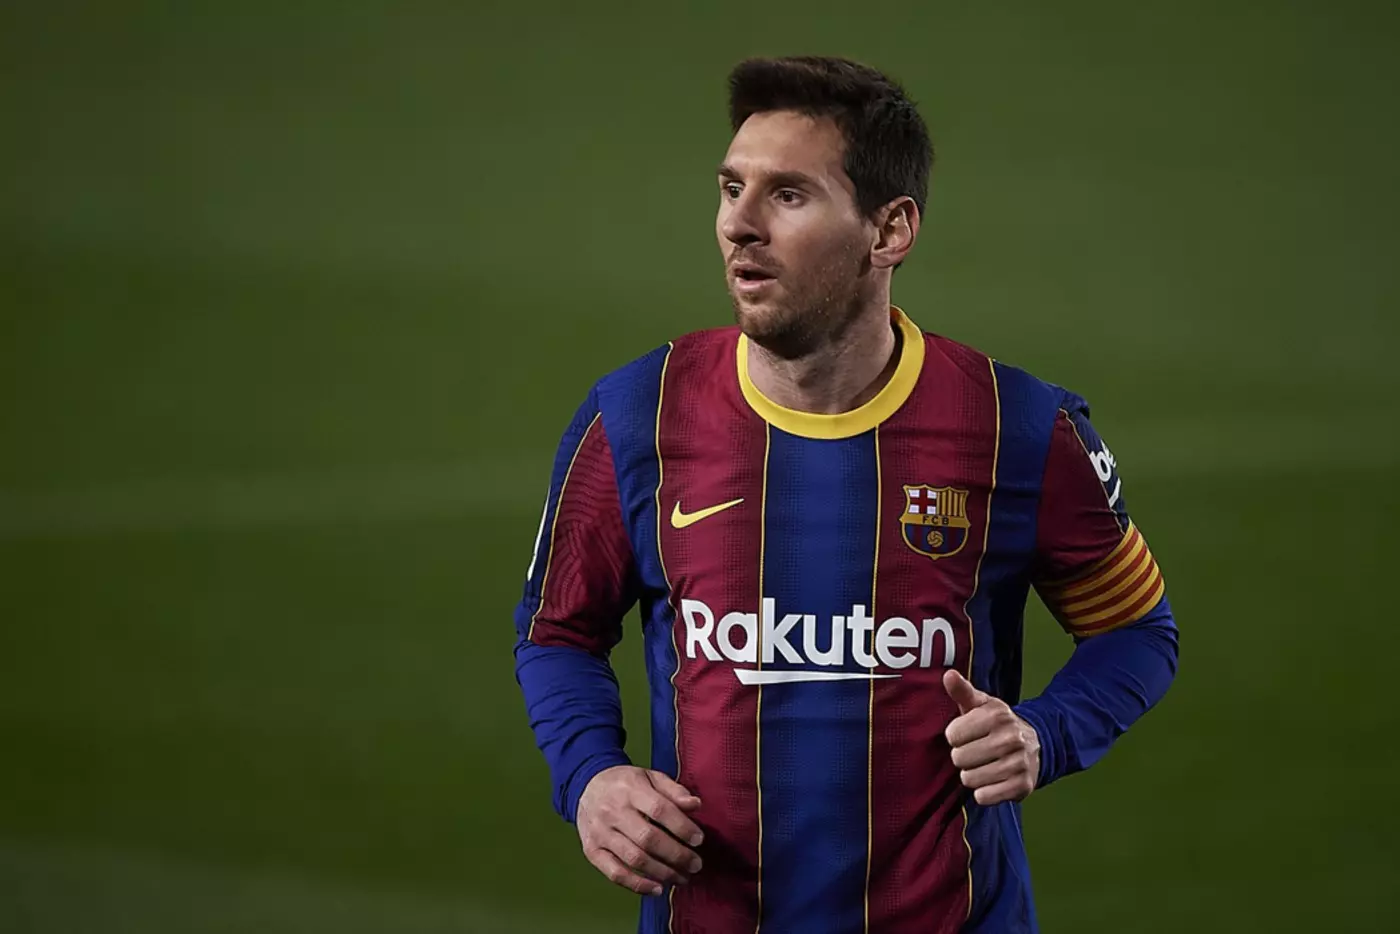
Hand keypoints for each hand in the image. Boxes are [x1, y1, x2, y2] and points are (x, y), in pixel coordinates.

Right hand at [576, 765, 703, 896]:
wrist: (586, 785)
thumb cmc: (626, 783)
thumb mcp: (650, 776)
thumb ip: (674, 790)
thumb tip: (696, 805)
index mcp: (630, 789)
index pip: (659, 809)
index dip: (681, 827)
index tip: (698, 839)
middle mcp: (612, 811)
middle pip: (648, 839)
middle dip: (677, 855)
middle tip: (696, 864)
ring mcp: (600, 833)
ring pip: (634, 859)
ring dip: (663, 873)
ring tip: (682, 878)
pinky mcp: (592, 851)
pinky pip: (615, 873)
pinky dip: (638, 885)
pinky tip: (658, 888)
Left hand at [943, 669, 1040, 805]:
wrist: (1035, 745)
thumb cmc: (996, 725)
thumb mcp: (980, 705)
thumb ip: (962, 690)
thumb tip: (948, 674)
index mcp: (997, 715)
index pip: (952, 735)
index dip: (956, 737)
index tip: (968, 734)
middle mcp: (1011, 738)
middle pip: (959, 758)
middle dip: (963, 757)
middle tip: (977, 752)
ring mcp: (1019, 763)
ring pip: (969, 779)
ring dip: (972, 775)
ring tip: (985, 765)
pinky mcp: (1022, 786)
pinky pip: (983, 797)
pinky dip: (983, 793)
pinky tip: (993, 781)